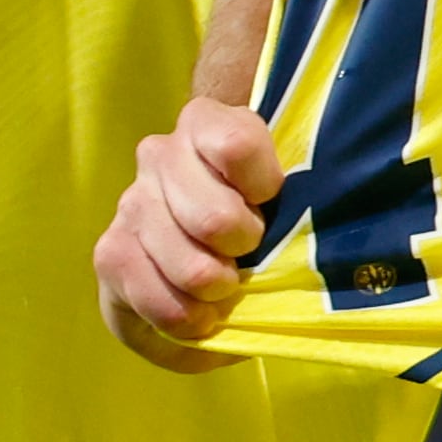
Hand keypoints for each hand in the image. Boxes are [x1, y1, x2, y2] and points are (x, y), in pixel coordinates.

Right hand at [95, 99, 286, 370]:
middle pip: (216, 219)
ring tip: (225, 290)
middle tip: (248, 254)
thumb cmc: (263, 207)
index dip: (264, 187)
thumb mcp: (287, 190)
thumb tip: (332, 241)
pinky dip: (183, 318)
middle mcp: (160, 154)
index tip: (271, 201)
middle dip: (243, 253)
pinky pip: (152, 298)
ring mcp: (131, 203)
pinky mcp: (109, 253)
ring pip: (189, 267)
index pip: (237, 146)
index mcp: (207, 123)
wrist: (203, 238)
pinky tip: (199, 316)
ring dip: (216, 292)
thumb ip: (298, 199)